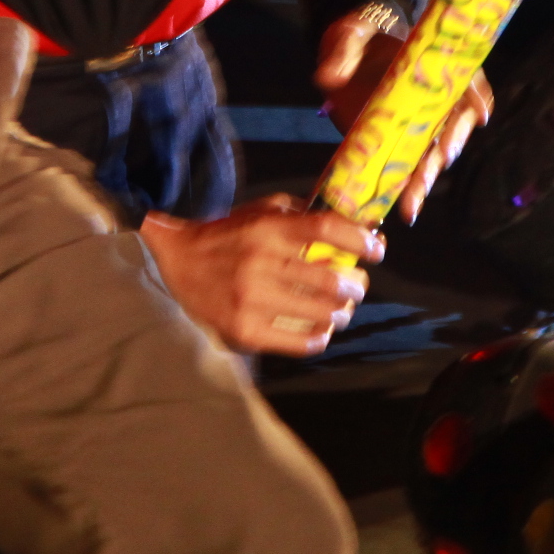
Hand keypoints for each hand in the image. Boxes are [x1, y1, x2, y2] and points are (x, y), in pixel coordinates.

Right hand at [139, 195, 380, 356]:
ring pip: (319, 313)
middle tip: (358, 286)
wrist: (175, 262)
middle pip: (329, 280)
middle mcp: (260, 263)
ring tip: (342, 310)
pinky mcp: (244, 329)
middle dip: (355, 286)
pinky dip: (318, 337)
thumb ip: (298, 214)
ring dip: (341, 313)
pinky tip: (321, 331)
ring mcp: (251, 300)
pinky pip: (298, 341)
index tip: (377, 249)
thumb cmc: (226, 235)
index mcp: (267, 229)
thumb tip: (348, 224)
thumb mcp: (259, 211)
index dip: (359, 240)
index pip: (325, 229)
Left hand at [313, 5, 490, 224]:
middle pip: (454, 123)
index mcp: (434, 64)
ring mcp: (419, 123)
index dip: (475, 95)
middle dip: (447, 146)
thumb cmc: (362, 34)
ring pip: (434, 151)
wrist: (350, 52)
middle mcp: (435, 98)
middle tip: (436, 165)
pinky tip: (404, 206)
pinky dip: (409, 187)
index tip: (477, 113)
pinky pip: (411, 165)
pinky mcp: (400, 141)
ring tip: (413, 200)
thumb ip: (343, 51)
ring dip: (426, 175)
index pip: (466, 78)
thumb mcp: (352, 33)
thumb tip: (328, 76)